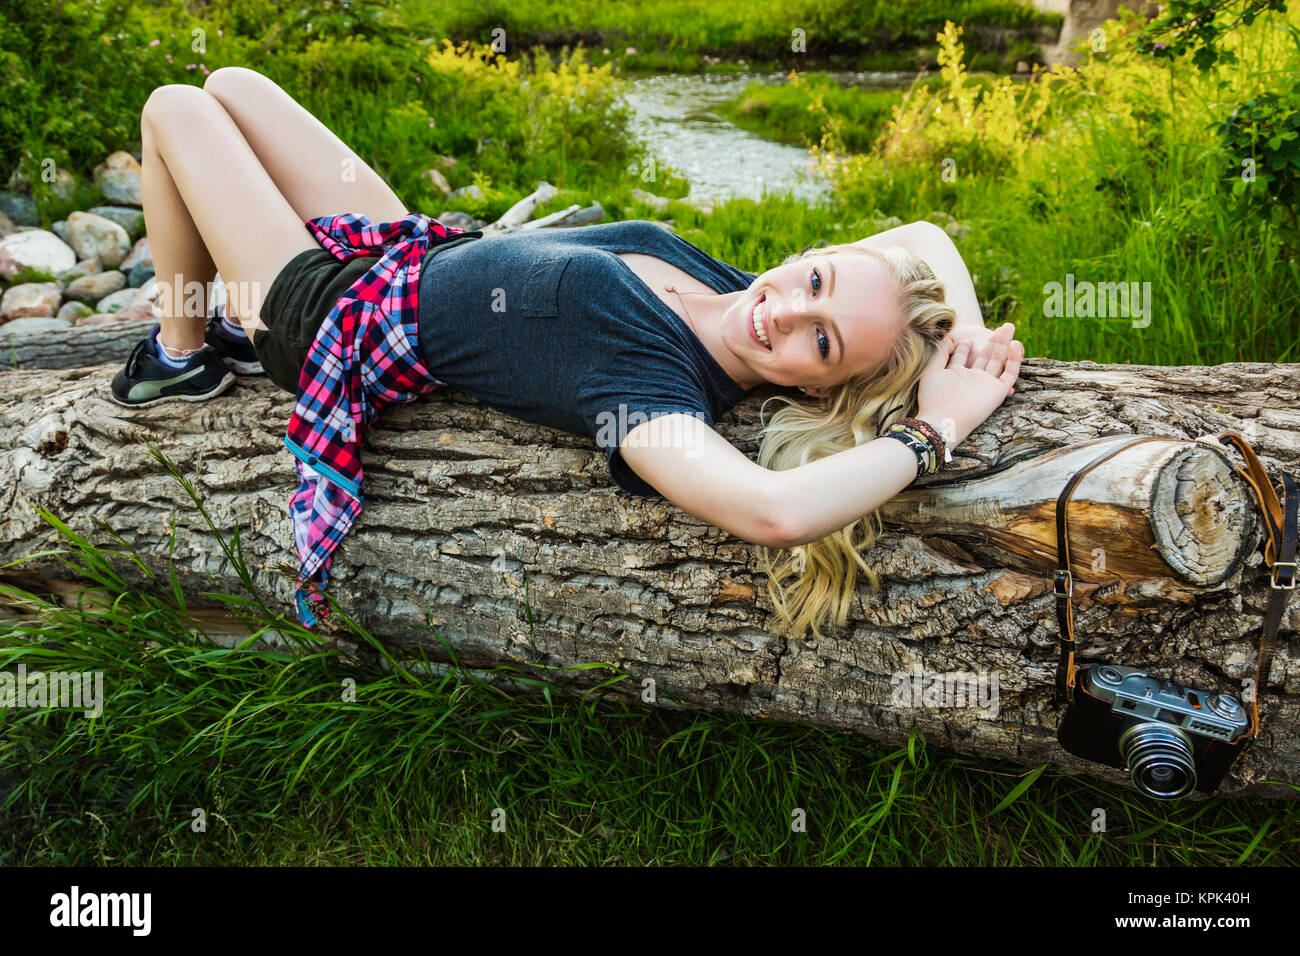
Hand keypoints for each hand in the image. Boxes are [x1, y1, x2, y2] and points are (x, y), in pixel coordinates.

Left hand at [915, 322, 1022, 448]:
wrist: (943, 418)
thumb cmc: (934, 397)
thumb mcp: (933, 369)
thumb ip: (940, 352)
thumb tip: (948, 336)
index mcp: (955, 375)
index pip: (963, 357)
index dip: (965, 346)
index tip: (968, 336)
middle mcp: (971, 380)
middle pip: (984, 356)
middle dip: (993, 341)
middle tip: (1002, 325)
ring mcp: (985, 385)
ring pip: (998, 361)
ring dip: (1004, 345)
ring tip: (1009, 327)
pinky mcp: (997, 392)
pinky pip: (1010, 374)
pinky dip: (1014, 360)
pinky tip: (1015, 345)